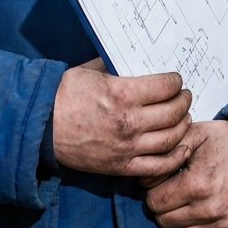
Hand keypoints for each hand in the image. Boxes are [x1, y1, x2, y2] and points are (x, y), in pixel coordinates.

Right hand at [52, 57, 192, 178]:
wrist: (43, 127)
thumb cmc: (65, 94)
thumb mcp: (91, 70)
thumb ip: (117, 66)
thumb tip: (137, 60)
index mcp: (121, 94)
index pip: (164, 87)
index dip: (175, 82)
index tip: (176, 80)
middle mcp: (128, 122)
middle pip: (172, 112)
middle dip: (183, 101)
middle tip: (185, 96)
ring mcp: (127, 148)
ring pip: (170, 139)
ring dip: (183, 126)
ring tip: (184, 117)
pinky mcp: (121, 167)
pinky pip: (158, 166)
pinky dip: (176, 157)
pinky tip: (183, 147)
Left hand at [143, 119, 227, 227]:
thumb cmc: (227, 141)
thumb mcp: (196, 133)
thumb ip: (168, 150)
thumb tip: (147, 173)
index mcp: (196, 185)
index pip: (154, 201)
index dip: (153, 188)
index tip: (162, 179)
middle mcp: (208, 210)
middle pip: (164, 220)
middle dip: (162, 204)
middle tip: (172, 188)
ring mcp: (222, 225)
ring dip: (176, 219)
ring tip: (185, 199)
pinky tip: (197, 211)